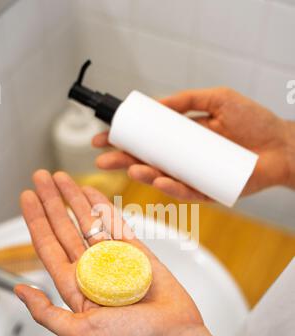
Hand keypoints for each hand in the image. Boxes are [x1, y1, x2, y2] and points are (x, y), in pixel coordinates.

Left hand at [15, 170, 202, 335]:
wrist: (172, 335)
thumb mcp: (79, 333)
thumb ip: (46, 313)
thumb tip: (22, 292)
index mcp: (76, 287)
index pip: (49, 246)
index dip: (37, 220)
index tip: (28, 197)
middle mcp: (92, 270)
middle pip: (65, 227)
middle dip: (51, 201)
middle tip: (40, 178)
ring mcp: (113, 258)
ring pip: (89, 221)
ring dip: (74, 199)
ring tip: (62, 178)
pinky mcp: (136, 252)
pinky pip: (116, 223)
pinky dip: (104, 206)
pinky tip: (92, 192)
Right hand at [93, 88, 292, 199]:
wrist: (281, 145)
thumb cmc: (254, 121)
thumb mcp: (218, 99)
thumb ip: (188, 100)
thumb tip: (156, 104)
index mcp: (182, 138)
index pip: (147, 140)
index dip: (124, 139)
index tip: (104, 137)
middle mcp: (184, 158)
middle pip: (148, 161)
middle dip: (123, 161)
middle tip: (102, 160)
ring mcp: (194, 175)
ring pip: (163, 179)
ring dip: (144, 175)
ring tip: (131, 168)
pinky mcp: (209, 191)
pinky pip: (187, 192)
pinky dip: (172, 188)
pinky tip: (160, 180)